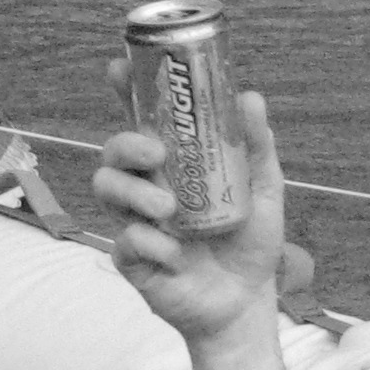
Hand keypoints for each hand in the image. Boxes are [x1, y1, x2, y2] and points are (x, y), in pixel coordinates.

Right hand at [88, 66, 290, 349]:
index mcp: (174, 164)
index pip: (142, 119)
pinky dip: (150, 244)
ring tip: (169, 210)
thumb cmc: (249, 241)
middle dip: (126, 144)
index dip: (124, 91)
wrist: (247, 300)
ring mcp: (135, 221)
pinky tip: (176, 256)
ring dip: (132, 194)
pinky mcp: (132, 260)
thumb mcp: (263, 191)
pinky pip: (124, 241)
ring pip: (106, 190)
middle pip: (114, 151)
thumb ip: (257, 147)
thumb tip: (250, 97)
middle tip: (157, 155)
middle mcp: (148, 186)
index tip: (118, 69)